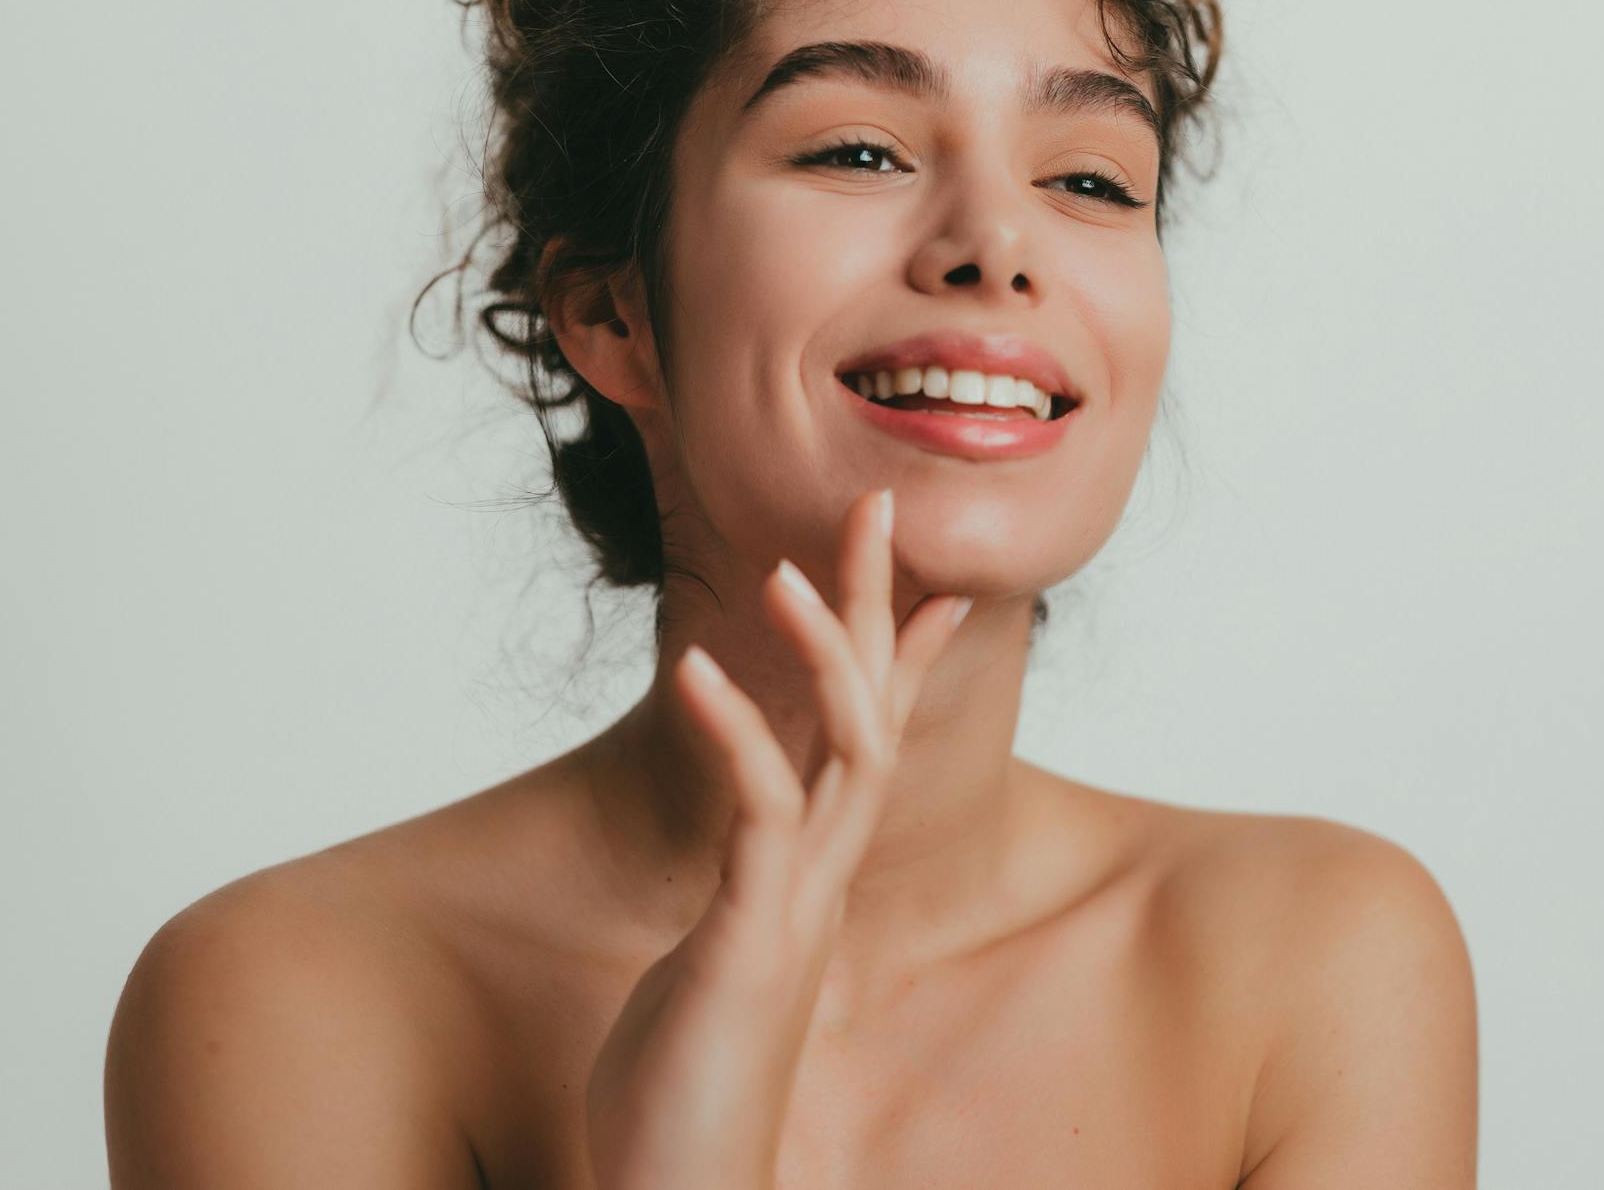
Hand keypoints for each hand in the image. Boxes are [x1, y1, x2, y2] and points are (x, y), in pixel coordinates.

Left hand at [583, 487, 971, 1189]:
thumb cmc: (681, 1100)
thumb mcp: (715, 975)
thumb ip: (738, 918)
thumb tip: (744, 893)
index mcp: (810, 878)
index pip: (870, 742)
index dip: (896, 656)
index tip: (921, 582)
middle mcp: (821, 880)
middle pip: (873, 714)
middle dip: (876, 607)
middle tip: (879, 504)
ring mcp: (797, 905)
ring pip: (841, 750)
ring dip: (822, 653)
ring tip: (787, 569)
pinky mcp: (757, 934)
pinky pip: (759, 810)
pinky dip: (733, 733)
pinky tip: (697, 670)